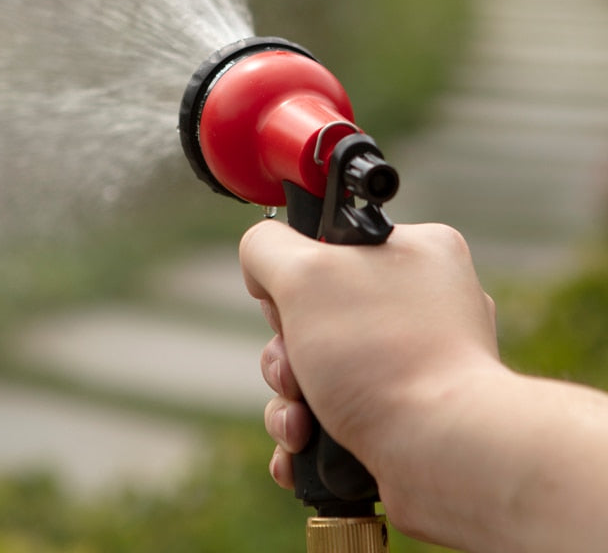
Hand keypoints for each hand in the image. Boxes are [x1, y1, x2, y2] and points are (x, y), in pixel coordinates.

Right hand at [241, 220, 498, 500]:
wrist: (443, 459)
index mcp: (416, 252)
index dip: (293, 279)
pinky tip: (299, 455)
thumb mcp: (304, 272)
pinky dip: (308, 439)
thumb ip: (267, 247)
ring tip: (299, 426)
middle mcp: (421, 307)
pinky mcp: (405, 421)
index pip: (325, 246)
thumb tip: (262, 269)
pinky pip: (337, 420)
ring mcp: (415, 368)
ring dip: (289, 404)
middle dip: (285, 355)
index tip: (292, 306)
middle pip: (312, 316)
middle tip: (296, 372)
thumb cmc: (382, 358)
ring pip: (318, 373)